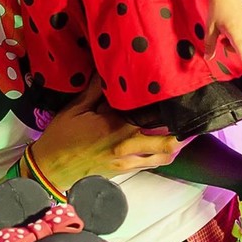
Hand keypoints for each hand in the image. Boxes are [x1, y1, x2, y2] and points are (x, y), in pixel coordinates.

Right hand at [29, 80, 189, 188]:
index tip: (176, 94)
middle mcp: (127, 144)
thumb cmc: (61, 135)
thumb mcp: (74, 109)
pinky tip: (167, 145)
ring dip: (176, 144)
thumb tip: (107, 71)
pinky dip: (162, 155)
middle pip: (166, 139)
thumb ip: (94, 91)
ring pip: (163, 155)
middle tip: (190, 114)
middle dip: (182, 129)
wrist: (51, 167)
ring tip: (186, 130)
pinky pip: (151, 164)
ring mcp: (127, 160)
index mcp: (115, 126)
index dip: (164, 105)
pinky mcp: (124, 170)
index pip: (147, 113)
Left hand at [204, 0, 241, 64]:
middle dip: (231, 46)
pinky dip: (240, 33)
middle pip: (240, 46)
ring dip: (236, 39)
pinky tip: (235, 23)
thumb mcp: (210, 29)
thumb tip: (208, 58)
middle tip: (222, 37)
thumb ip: (210, 45)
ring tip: (228, 27)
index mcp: (234, 30)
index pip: (239, 45)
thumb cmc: (217, 11)